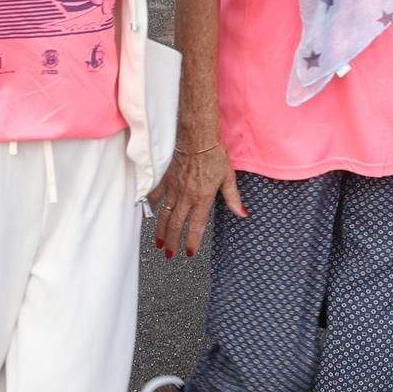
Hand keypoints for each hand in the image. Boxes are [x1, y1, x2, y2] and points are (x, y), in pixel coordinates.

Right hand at [149, 139, 244, 258]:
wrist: (196, 137)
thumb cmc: (214, 154)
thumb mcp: (229, 177)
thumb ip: (234, 198)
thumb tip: (243, 214)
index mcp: (203, 198)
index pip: (197, 226)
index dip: (192, 241)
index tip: (189, 252)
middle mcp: (186, 196)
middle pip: (177, 225)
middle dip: (172, 242)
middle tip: (169, 254)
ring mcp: (173, 188)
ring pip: (164, 215)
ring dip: (161, 231)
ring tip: (158, 243)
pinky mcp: (164, 179)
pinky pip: (155, 196)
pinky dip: (151, 206)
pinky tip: (149, 214)